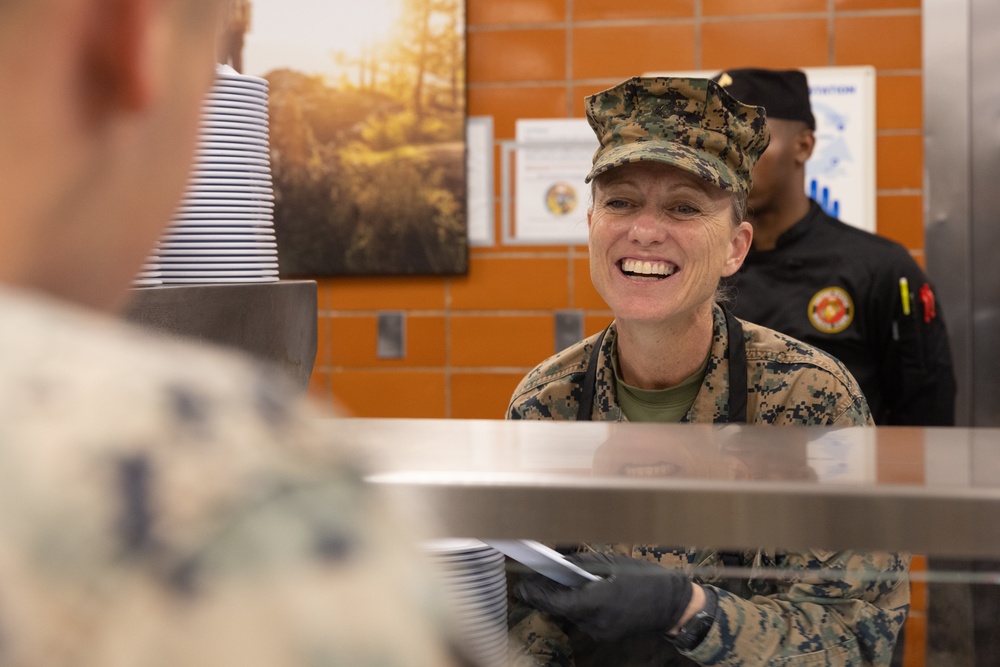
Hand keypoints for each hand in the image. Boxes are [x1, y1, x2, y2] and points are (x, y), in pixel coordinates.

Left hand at [514, 552, 693, 640]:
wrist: (673, 605)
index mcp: (598, 602)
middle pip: (562, 609)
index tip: (521, 588)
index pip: (557, 602)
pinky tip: (576, 593)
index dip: (537, 595)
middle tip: (533, 580)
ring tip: (553, 583)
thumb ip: (582, 565)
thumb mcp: (613, 564)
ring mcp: (602, 632)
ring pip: (572, 615)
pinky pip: (584, 620)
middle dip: (548, 595)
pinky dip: (577, 607)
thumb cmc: (645, 579)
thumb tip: (558, 564)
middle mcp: (597, 622)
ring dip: (563, 600)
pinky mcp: (607, 634)